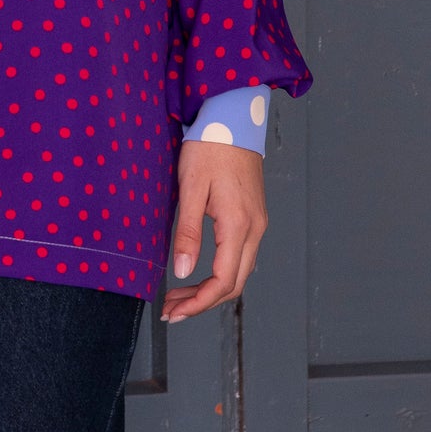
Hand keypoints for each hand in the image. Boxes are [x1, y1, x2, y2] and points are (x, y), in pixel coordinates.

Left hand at [160, 140, 267, 323]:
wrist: (233, 120)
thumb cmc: (210, 148)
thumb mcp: (191, 189)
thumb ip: (188, 233)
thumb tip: (183, 273)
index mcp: (239, 225)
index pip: (223, 282)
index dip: (199, 303)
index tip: (176, 311)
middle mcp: (254, 229)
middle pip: (234, 284)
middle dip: (203, 303)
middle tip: (173, 310)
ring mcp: (257, 223)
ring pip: (239, 272)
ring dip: (210, 289)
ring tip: (179, 295)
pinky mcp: (253, 216)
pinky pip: (240, 257)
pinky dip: (220, 273)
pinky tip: (199, 273)